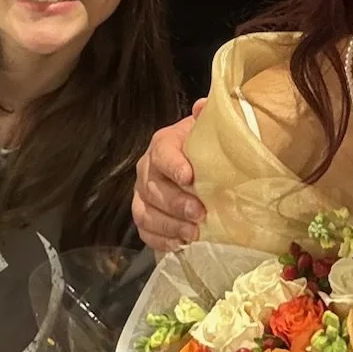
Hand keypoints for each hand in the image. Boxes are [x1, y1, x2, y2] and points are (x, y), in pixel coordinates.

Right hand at [132, 103, 206, 251]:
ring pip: (146, 212)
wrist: (197, 163)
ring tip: (192, 234)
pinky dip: (160, 240)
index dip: (173, 165)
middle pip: (153, 188)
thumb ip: (209, 118)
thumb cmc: (206, 148)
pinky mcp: (144, 215)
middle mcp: (147, 169)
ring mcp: (142, 195)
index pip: (162, 152)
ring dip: (169, 225)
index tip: (190, 177)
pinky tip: (179, 245)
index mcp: (163, 144)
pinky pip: (145, 231)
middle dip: (175, 203)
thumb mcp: (210, 130)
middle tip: (199, 214)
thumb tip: (202, 106)